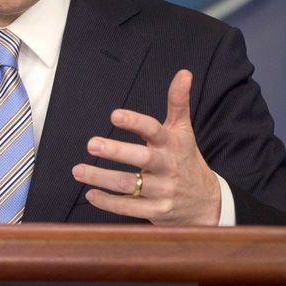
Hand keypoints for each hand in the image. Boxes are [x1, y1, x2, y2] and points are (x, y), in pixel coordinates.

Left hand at [71, 69, 220, 224]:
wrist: (207, 203)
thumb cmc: (186, 159)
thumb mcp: (184, 130)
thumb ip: (178, 102)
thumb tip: (184, 72)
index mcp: (172, 144)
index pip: (154, 130)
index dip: (135, 122)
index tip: (114, 115)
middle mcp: (168, 167)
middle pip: (141, 159)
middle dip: (116, 151)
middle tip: (91, 143)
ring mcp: (163, 191)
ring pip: (129, 185)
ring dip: (101, 178)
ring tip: (78, 170)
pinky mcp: (157, 212)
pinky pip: (129, 208)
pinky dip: (108, 202)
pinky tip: (91, 194)